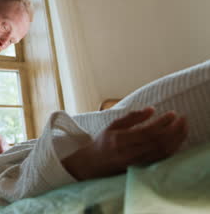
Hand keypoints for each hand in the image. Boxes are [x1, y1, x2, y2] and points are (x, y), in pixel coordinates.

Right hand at [63, 107, 187, 179]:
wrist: (94, 163)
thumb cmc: (103, 142)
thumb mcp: (113, 126)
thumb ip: (132, 117)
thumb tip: (152, 109)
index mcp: (120, 140)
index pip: (146, 132)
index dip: (162, 123)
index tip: (172, 113)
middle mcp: (128, 153)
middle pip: (157, 142)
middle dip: (173, 130)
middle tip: (182, 119)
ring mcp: (135, 162)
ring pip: (161, 152)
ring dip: (175, 139)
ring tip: (182, 128)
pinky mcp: (140, 167)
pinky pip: (160, 159)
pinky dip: (171, 149)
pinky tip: (176, 140)